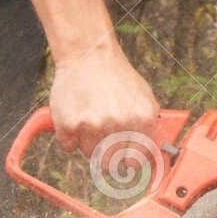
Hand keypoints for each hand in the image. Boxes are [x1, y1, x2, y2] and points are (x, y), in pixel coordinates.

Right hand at [49, 38, 160, 160]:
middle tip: (102, 138)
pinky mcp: (69, 124)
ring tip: (90, 118)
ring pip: (89, 154)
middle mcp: (119, 125)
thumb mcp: (144, 98)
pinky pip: (68, 146)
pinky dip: (69, 135)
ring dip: (87, 142)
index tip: (122, 160)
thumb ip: (148, 127)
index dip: (127, 161)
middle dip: (106, 154)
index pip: (136, 161)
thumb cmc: (117, 77)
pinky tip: (76, 115)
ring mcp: (93, 125)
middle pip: (110, 162)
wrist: (89, 54)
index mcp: (142, 120)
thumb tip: (147, 156)